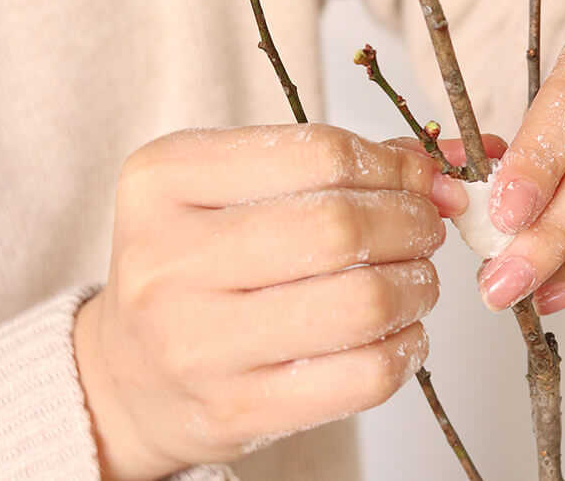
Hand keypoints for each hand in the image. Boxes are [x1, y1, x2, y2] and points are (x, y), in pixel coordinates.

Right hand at [73, 124, 471, 479]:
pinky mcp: (237, 410)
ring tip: (414, 280)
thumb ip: (331, 165)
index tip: (417, 180)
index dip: (392, 167)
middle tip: (424, 229)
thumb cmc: (192, 266)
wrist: (128, 373)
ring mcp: (199, 344)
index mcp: (165, 181)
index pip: (318, 154)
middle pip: (342, 228)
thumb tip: (435, 171)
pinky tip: (398, 331)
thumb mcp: (230, 189)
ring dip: (418, 285)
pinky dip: (407, 347)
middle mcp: (170, 260)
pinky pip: (365, 375)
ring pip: (363, 304)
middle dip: (413, 223)